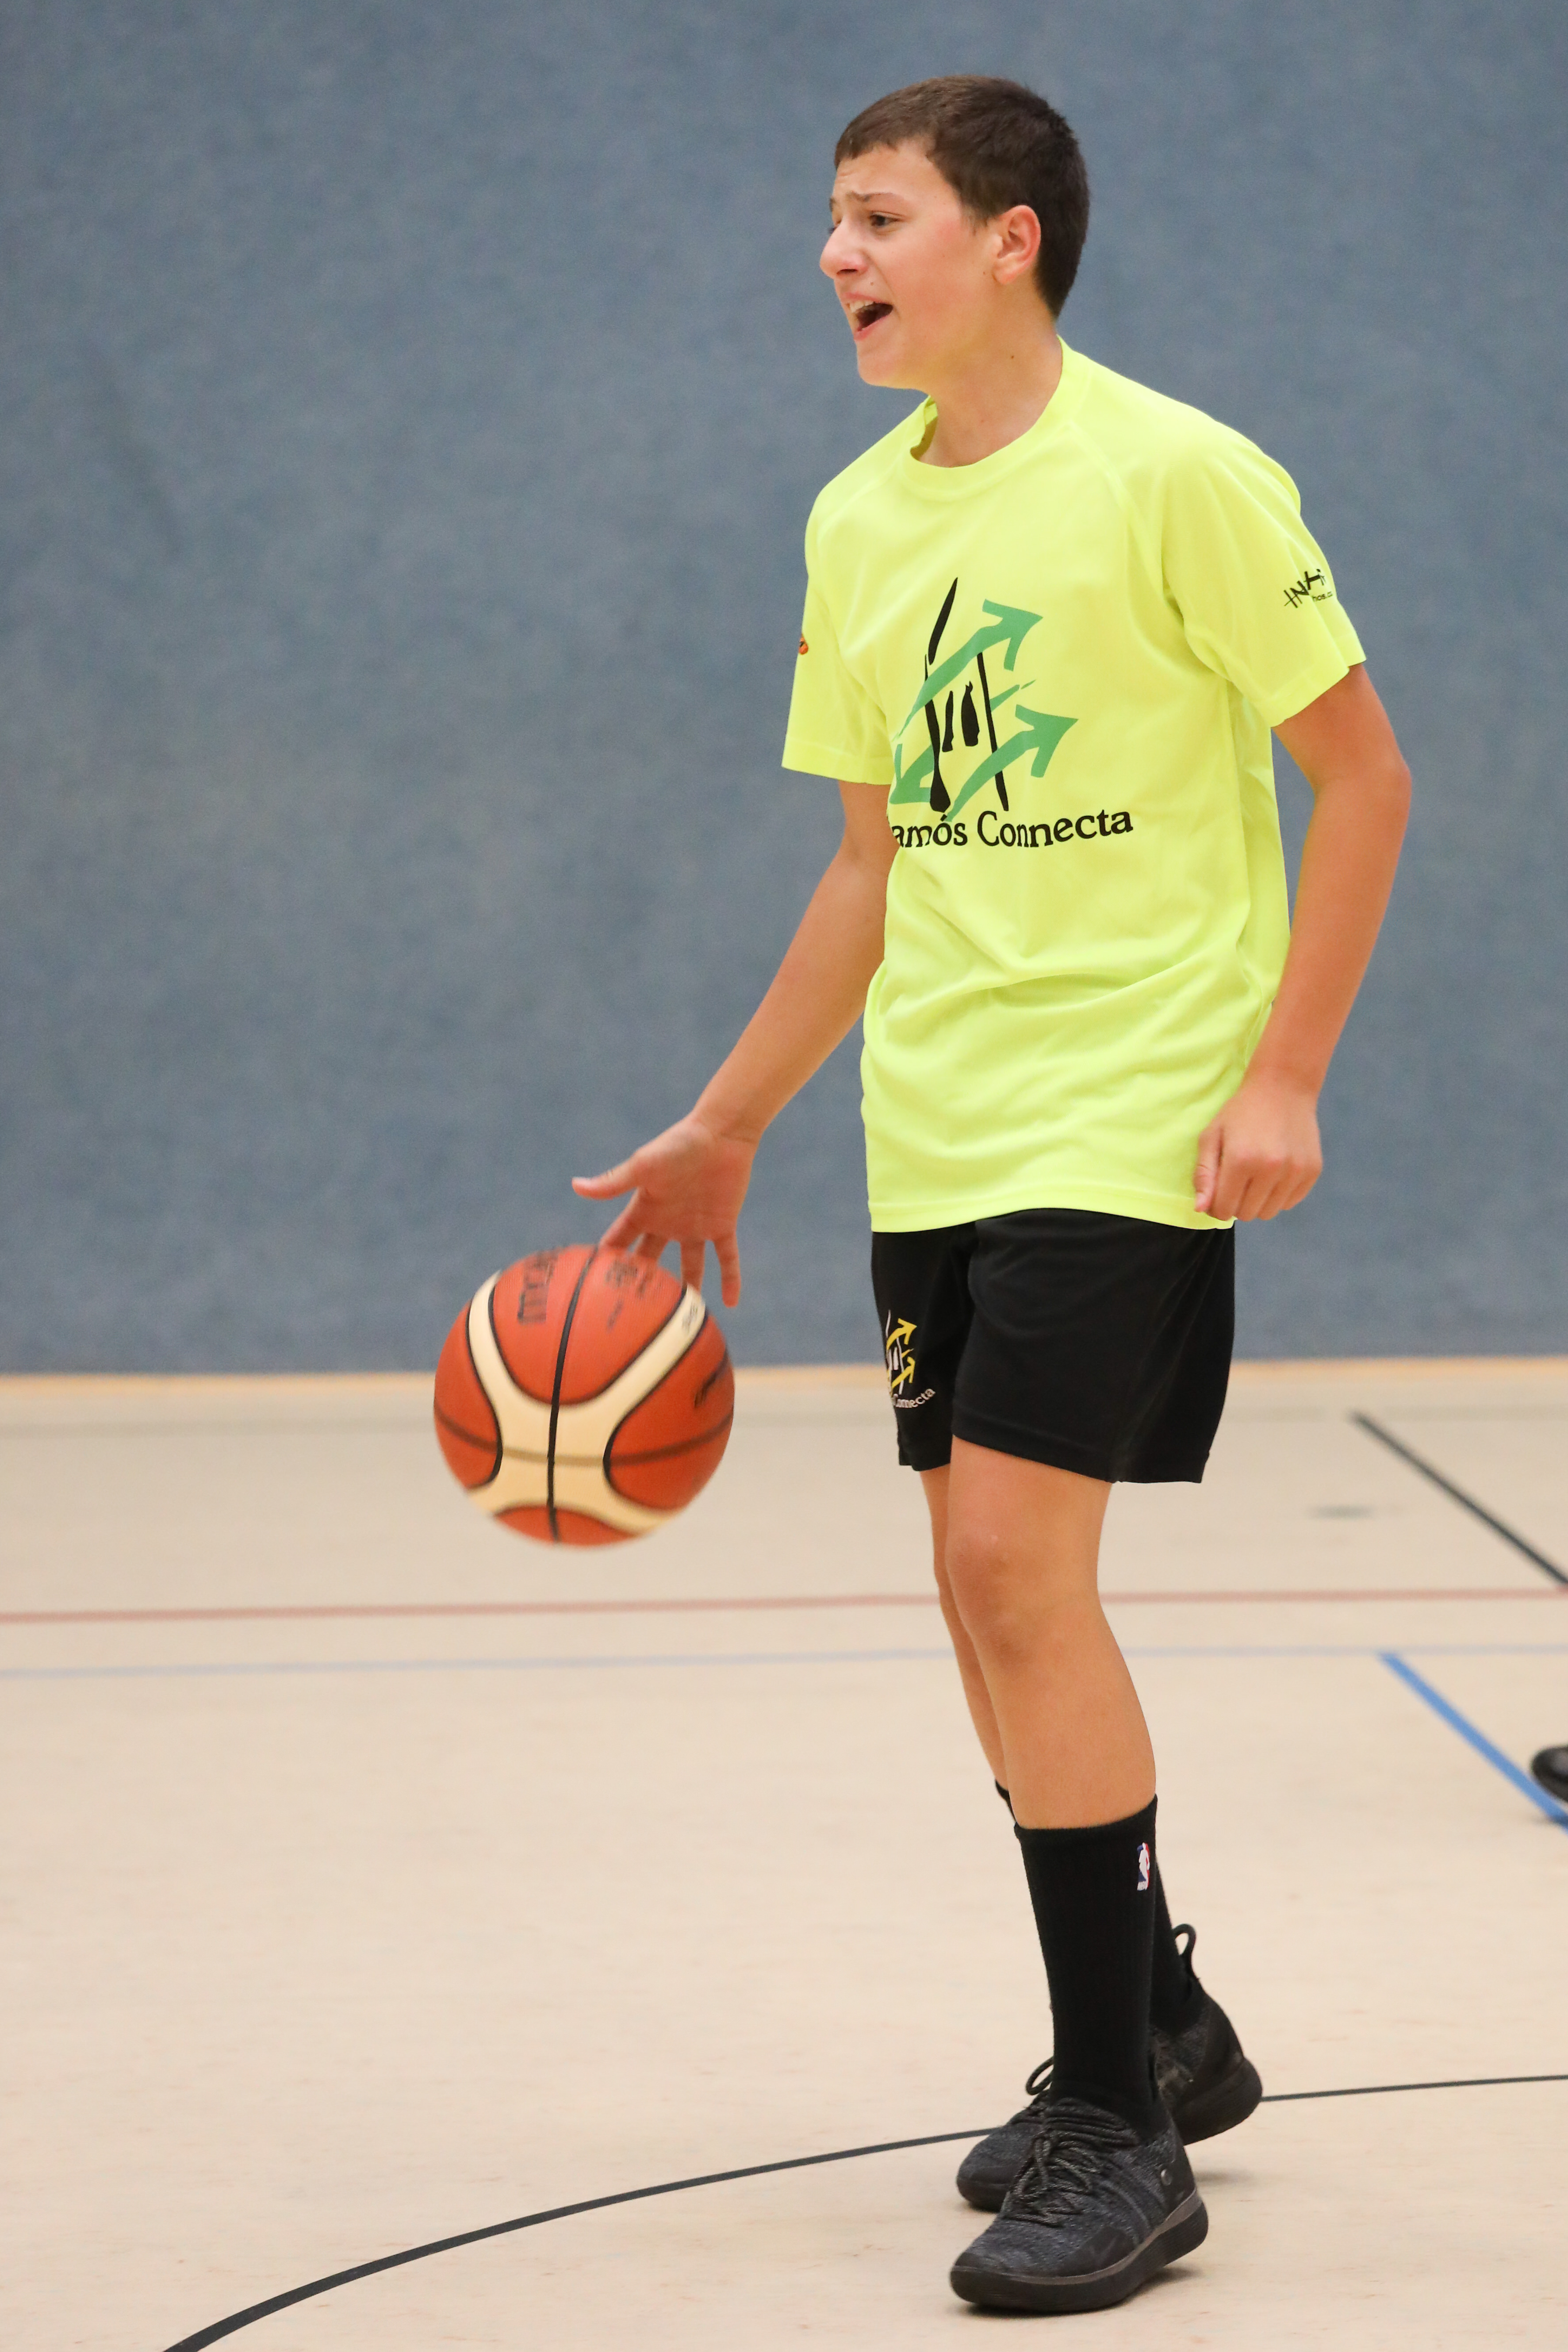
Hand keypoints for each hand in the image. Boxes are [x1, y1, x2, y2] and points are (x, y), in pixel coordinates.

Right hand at [572, 1114, 755, 1303]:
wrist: (720, 1133)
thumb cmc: (678, 1144)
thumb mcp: (644, 1165)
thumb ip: (614, 1182)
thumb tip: (576, 1186)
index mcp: (644, 1209)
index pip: (619, 1241)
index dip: (607, 1263)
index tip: (592, 1291)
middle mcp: (667, 1222)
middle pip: (650, 1260)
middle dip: (641, 1284)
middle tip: (631, 1316)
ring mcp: (695, 1225)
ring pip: (689, 1266)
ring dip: (686, 1289)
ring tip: (680, 1321)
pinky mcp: (722, 1224)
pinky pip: (727, 1256)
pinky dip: (731, 1278)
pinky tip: (732, 1303)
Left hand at [1194, 1074, 1322, 1221]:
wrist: (1283, 1088)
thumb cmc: (1241, 1112)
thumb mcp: (1212, 1136)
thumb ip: (1203, 1174)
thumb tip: (1201, 1209)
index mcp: (1240, 1160)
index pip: (1224, 1210)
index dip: (1216, 1206)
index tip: (1217, 1194)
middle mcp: (1270, 1169)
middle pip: (1246, 1214)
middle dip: (1236, 1203)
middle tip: (1236, 1181)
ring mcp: (1294, 1171)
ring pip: (1269, 1213)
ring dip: (1257, 1202)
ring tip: (1255, 1177)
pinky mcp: (1312, 1171)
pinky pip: (1289, 1203)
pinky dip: (1278, 1196)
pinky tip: (1274, 1173)